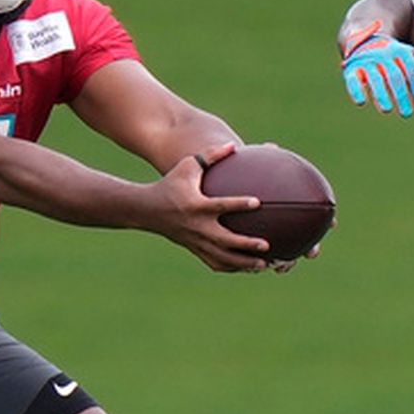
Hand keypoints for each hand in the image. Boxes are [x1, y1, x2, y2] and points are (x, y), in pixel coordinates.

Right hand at [149, 143, 269, 272]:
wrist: (147, 210)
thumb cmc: (170, 183)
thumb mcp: (187, 165)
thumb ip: (210, 155)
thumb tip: (233, 145)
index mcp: (196, 205)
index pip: (220, 206)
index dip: (239, 204)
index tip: (258, 202)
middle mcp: (197, 226)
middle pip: (224, 240)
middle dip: (245, 244)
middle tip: (267, 244)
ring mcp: (196, 241)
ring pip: (222, 257)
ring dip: (243, 263)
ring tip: (265, 263)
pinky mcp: (195, 249)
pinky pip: (215, 263)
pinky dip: (231, 267)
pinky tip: (248, 268)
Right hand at [340, 21, 413, 117]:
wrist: (365, 37)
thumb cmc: (393, 53)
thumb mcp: (411, 56)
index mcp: (402, 52)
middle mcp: (385, 55)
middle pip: (395, 77)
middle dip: (401, 95)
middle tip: (407, 114)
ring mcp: (368, 61)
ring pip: (375, 79)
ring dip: (381, 95)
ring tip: (386, 110)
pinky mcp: (352, 68)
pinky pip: (353, 79)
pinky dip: (356, 90)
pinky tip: (361, 102)